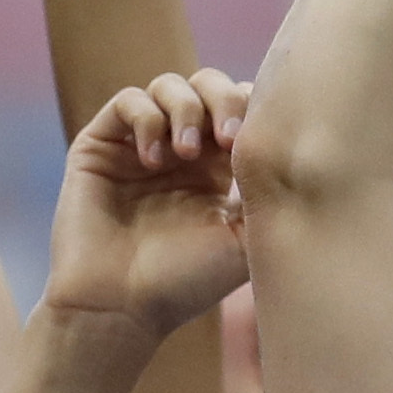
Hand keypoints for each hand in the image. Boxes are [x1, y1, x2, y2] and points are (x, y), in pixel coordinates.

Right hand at [44, 71, 253, 341]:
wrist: (119, 307)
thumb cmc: (185, 282)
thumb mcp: (246, 239)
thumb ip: (269, 190)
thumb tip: (292, 143)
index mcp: (218, 170)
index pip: (241, 110)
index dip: (253, 111)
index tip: (256, 143)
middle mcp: (179, 152)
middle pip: (209, 86)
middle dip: (224, 100)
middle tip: (227, 139)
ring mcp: (139, 145)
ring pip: (169, 85)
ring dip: (186, 108)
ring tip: (185, 152)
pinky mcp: (100, 146)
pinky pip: (127, 100)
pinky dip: (146, 118)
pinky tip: (154, 159)